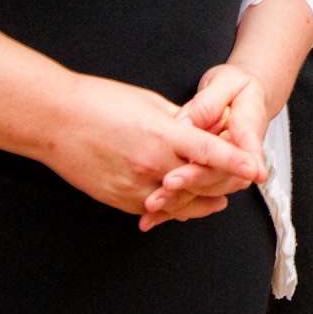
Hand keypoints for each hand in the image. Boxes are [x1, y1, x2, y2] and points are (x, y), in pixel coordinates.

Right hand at [37, 73, 265, 221]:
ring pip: (179, 205)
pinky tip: (182, 203)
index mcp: (162, 135)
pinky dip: (172, 208)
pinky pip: (154, 210)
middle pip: (200, 184)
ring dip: (200, 201)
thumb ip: (179, 122)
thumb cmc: (100, 103)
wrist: (55, 121)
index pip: (210, 153)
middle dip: (223, 185)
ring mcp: (134, 186)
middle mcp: (151, 164)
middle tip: (241, 182)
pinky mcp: (118, 200)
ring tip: (218, 198)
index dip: (236, 163)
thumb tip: (202, 131)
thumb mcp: (149, 103)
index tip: (257, 170)